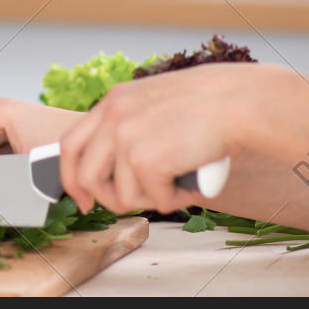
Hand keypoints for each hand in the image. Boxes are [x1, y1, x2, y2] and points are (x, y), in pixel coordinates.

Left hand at [57, 63, 287, 215]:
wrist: (238, 101)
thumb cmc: (209, 105)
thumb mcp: (154, 102)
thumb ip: (131, 126)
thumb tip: (118, 169)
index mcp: (112, 101)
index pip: (71, 144)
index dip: (72, 177)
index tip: (83, 197)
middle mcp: (113, 117)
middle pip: (84, 175)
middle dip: (104, 199)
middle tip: (127, 207)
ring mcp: (126, 139)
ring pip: (122, 195)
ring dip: (152, 199)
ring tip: (178, 184)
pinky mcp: (146, 160)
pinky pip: (154, 200)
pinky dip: (177, 199)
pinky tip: (193, 183)